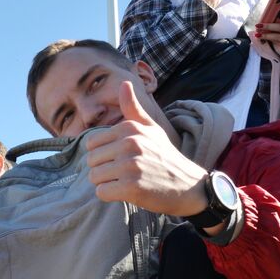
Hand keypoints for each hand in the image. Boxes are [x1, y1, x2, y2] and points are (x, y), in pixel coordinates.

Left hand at [84, 82, 209, 216]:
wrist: (188, 186)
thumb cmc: (165, 157)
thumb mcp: (151, 129)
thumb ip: (133, 108)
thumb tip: (124, 83)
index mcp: (130, 128)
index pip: (92, 143)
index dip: (104, 155)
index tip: (122, 159)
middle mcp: (129, 143)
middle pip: (91, 161)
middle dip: (103, 170)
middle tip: (125, 173)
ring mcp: (130, 165)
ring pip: (94, 177)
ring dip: (107, 183)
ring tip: (127, 182)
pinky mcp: (131, 187)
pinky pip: (101, 192)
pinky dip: (110, 196)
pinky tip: (127, 192)